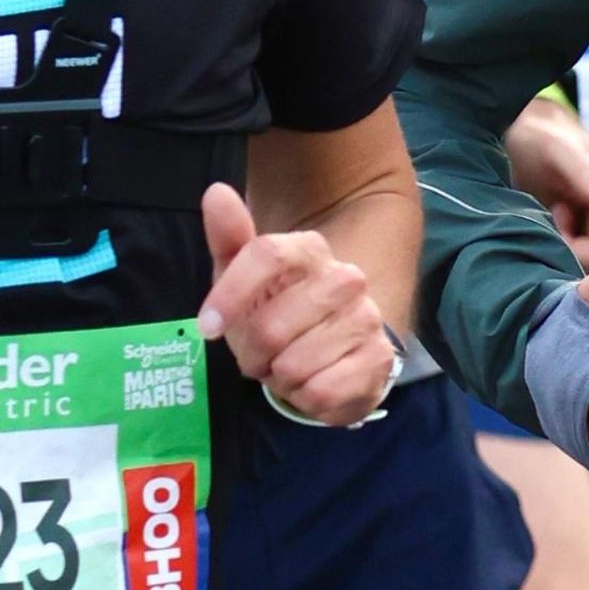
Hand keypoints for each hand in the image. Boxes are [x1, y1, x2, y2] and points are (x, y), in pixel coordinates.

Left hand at [198, 183, 396, 424]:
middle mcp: (345, 278)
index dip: (230, 294)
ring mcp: (367, 319)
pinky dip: (306, 397)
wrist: (336, 352)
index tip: (207, 328)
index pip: (267, 255)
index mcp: (309, 250)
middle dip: (252, 353)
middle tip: (259, 356)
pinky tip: (312, 384)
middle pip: (272, 326)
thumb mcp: (243, 276)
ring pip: (294, 364)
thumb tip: (216, 192)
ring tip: (287, 369)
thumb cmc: (278, 311)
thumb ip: (230, 237)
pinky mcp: (380, 359)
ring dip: (279, 378)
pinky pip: (321, 391)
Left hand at [506, 95, 588, 269]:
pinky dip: (570, 246)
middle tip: (551, 213)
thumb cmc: (541, 138)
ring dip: (569, 247)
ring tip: (554, 212)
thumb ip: (583, 172)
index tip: (550, 219)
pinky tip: (559, 220)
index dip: (570, 250)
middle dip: (570, 248)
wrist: (534, 132)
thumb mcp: (556, 149)